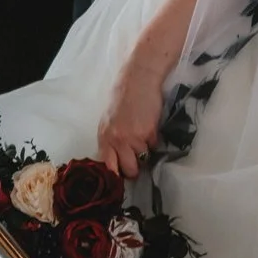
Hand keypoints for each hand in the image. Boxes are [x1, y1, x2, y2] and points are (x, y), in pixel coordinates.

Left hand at [97, 55, 164, 180]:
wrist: (139, 79)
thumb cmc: (123, 97)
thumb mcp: (109, 120)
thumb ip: (111, 140)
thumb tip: (116, 160)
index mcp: (104, 137)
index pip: (108, 167)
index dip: (116, 176)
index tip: (121, 177)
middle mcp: (117, 140)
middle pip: (129, 170)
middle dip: (135, 169)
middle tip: (137, 161)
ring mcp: (134, 138)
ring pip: (143, 160)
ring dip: (145, 153)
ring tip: (143, 138)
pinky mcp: (149, 133)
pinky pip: (154, 147)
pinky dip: (154, 141)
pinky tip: (150, 127)